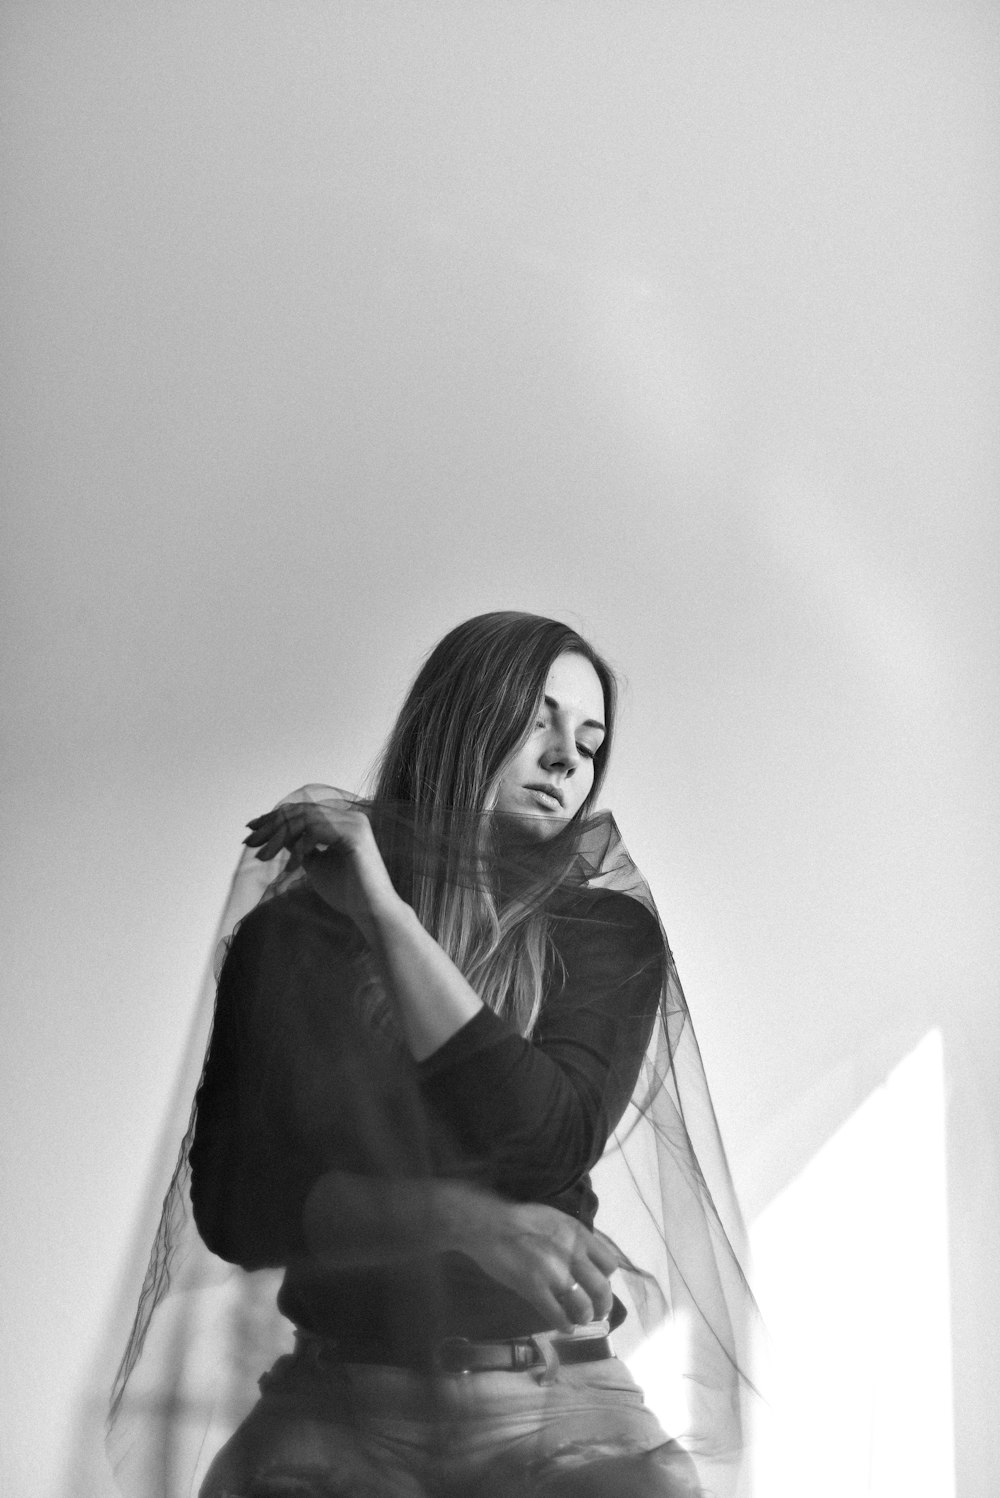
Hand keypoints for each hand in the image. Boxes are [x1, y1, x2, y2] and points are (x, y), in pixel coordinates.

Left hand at [243, 801, 398, 938]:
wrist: (371, 912)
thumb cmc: (346, 892)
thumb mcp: (315, 865)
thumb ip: (299, 846)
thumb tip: (278, 833)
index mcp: (342, 821)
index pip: (302, 810)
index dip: (274, 817)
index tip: (251, 829)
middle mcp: (350, 816)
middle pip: (300, 811)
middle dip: (271, 826)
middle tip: (249, 842)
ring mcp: (354, 822)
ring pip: (306, 819)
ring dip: (279, 837)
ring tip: (263, 856)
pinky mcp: (355, 834)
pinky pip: (317, 831)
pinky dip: (299, 848)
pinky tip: (290, 867)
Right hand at [441, 1188, 618, 1332]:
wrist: (489, 1224)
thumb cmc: (521, 1219)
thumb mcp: (556, 1220)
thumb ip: (575, 1239)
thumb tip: (588, 1260)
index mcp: (578, 1235)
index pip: (609, 1264)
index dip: (606, 1279)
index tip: (600, 1285)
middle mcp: (572, 1254)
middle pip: (601, 1289)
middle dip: (602, 1306)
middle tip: (598, 1313)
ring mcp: (554, 1273)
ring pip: (583, 1306)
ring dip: (584, 1317)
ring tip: (580, 1319)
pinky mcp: (535, 1289)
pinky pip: (557, 1315)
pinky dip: (564, 1325)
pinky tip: (564, 1327)